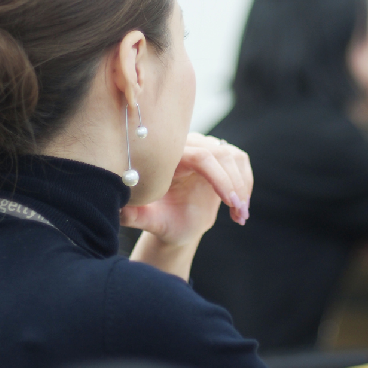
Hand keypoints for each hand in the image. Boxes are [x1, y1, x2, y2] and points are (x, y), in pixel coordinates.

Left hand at [121, 133, 252, 278]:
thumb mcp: (149, 220)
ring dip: (243, 186)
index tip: (231, 202)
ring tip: (240, 215)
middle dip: (234, 184)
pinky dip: (246, 185)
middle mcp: (189, 146)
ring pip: (235, 157)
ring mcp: (207, 149)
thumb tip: (121, 212)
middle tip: (240, 211)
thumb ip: (136, 216)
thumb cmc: (160, 219)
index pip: (201, 157)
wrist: (175, 222)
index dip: (220, 178)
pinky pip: (241, 163)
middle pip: (222, 154)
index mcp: (170, 157)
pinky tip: (240, 210)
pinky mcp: (222, 157)